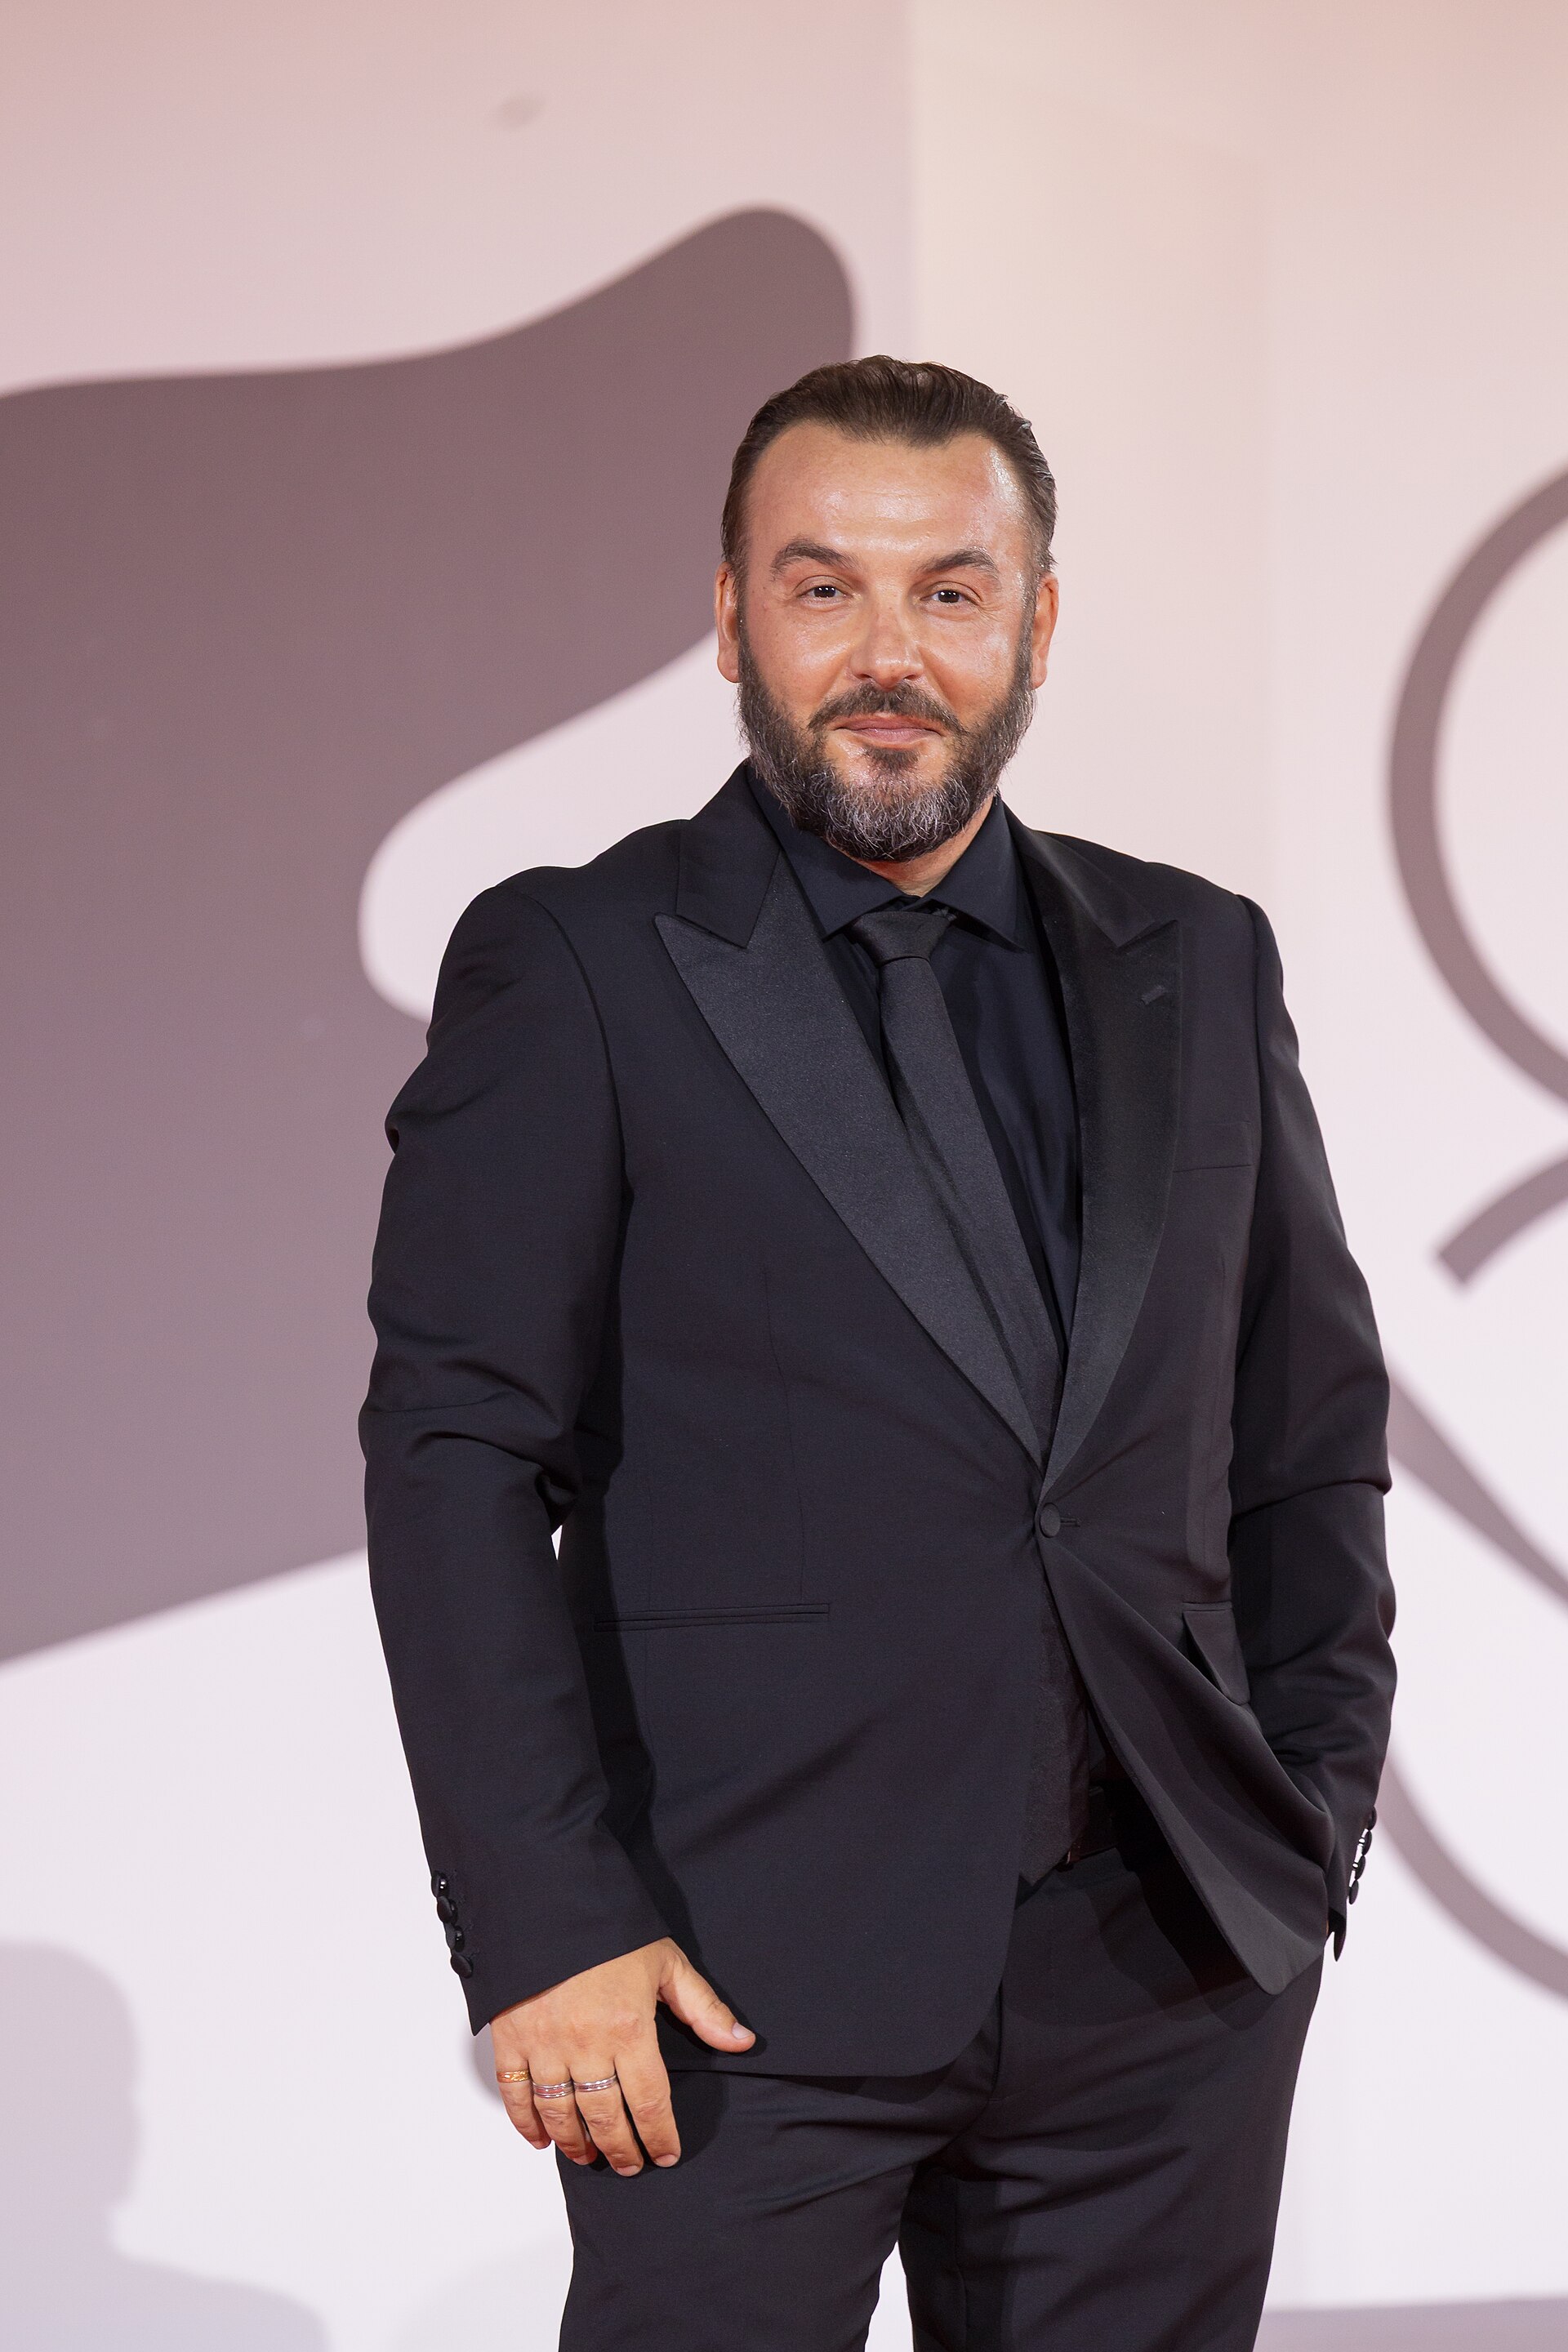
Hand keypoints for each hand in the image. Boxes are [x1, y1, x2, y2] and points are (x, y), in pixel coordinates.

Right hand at [489, 1937, 753, 2174]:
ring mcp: (544, 2045)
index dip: (659, 2136)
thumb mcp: (666, 1961)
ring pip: (560, 2114)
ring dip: (576, 2143)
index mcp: (629, 2028)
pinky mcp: (510, 2038)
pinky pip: (516, 2095)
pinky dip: (526, 2123)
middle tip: (629, 2166)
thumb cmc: (609, 1928)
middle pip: (605, 2118)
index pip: (649, 2102)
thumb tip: (742, 2042)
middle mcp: (586, 2045)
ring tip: (589, 2156)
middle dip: (620, 2150)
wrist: (548, 1896)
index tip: (666, 2154)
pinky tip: (541, 2138)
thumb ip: (703, 2008)